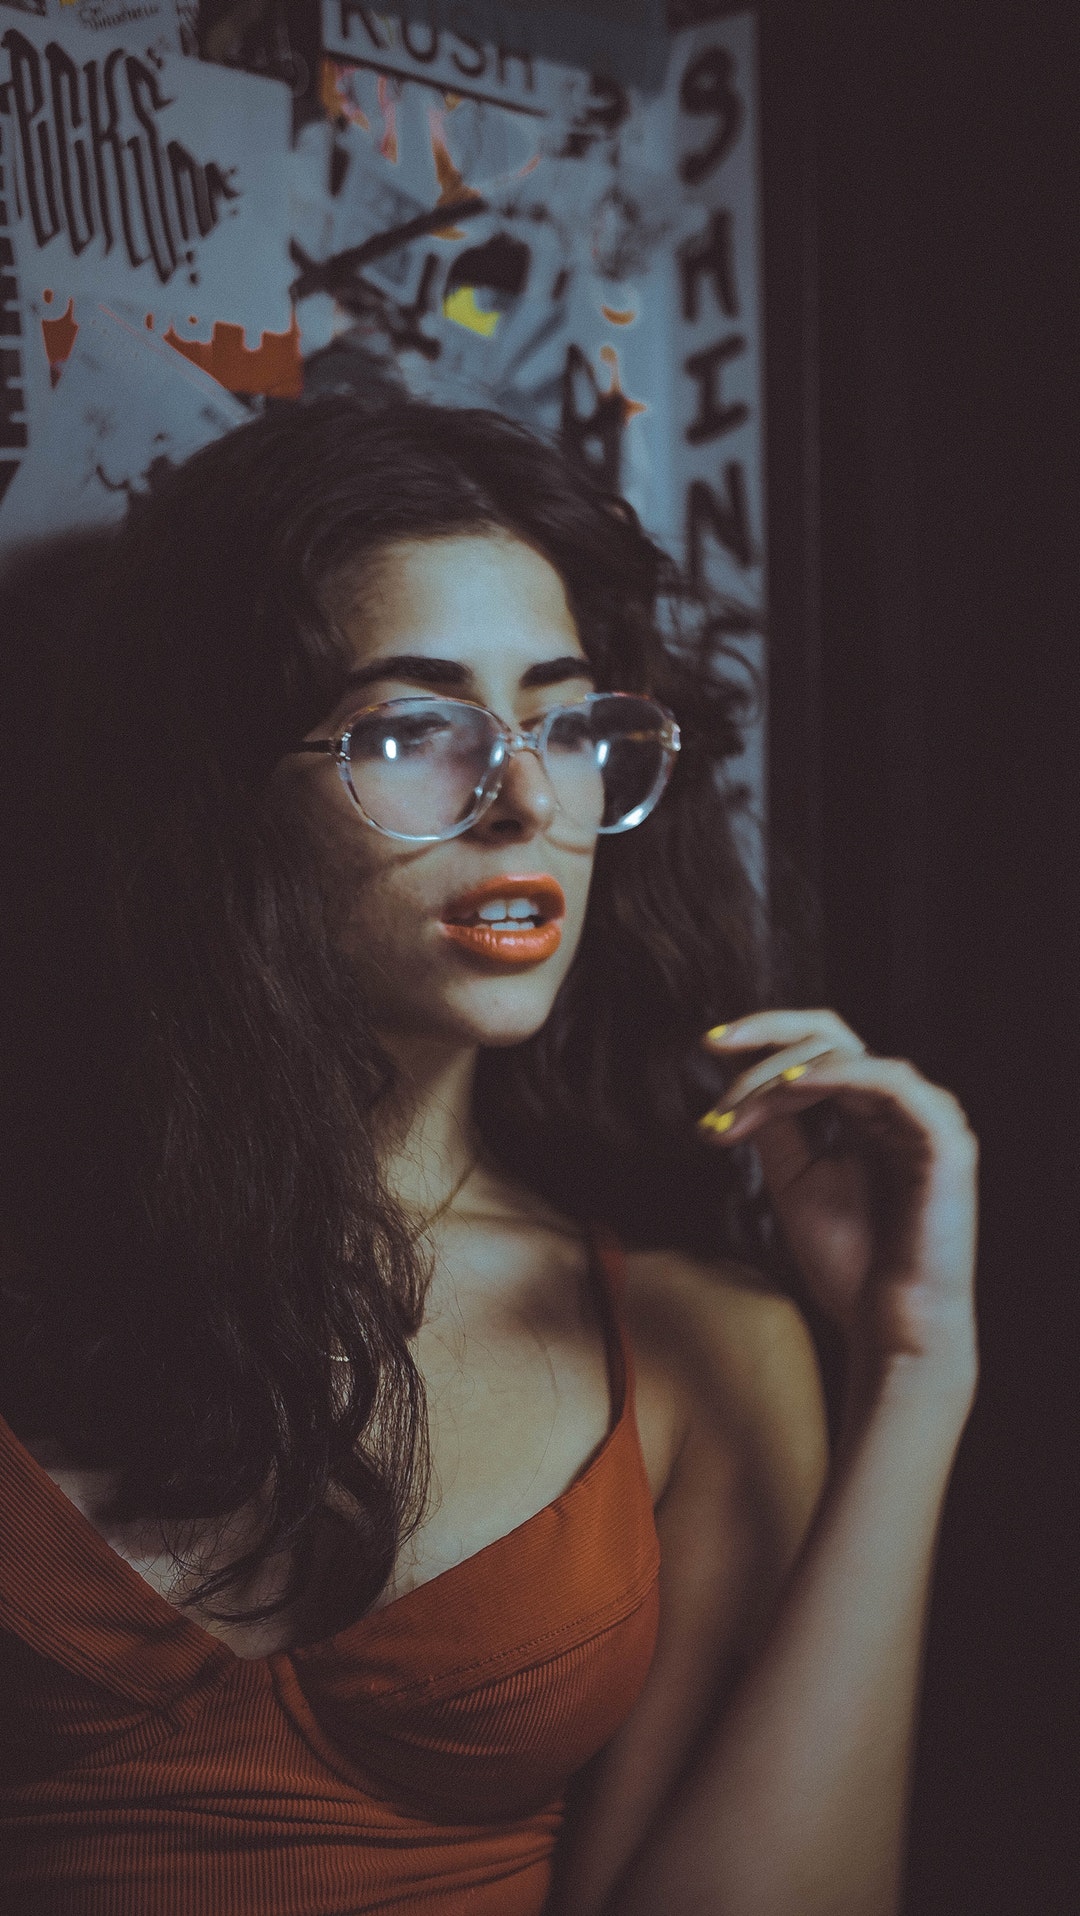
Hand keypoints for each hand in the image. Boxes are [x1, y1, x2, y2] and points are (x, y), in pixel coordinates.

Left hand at [698, 1011, 978, 1383]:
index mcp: (870, 1110)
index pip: (818, 1047)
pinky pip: (886, 1081)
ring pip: (848, 1056)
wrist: (890, 1326)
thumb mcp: (793, 1177)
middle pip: (831, 1036)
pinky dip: (833, 1076)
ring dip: (782, 1073)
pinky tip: (786, 1087)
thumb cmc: (848, 1262)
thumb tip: (735, 1068)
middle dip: (765, 1039)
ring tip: (739, 1103)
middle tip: (714, 1053)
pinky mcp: (944, 1137)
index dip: (761, 1041)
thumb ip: (772, 1122)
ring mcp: (928, 1115)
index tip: (705, 1047)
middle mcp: (901, 1103)